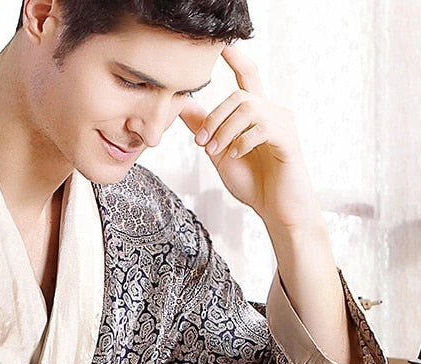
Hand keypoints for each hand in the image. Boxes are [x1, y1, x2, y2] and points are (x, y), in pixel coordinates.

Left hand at [179, 46, 320, 230]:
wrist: (277, 209)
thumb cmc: (253, 182)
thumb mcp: (219, 153)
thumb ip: (204, 129)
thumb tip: (182, 106)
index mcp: (256, 114)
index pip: (247, 77)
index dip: (236, 59)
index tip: (222, 46)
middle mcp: (272, 112)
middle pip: (239, 94)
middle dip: (214, 117)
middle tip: (201, 143)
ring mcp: (282, 124)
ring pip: (247, 107)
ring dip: (224, 130)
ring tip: (215, 152)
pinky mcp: (287, 140)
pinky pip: (260, 128)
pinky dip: (240, 143)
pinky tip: (234, 156)